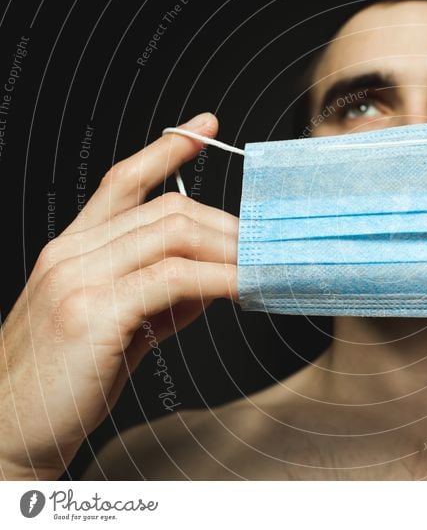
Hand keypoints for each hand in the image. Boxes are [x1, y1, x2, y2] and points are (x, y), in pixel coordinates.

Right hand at [0, 113, 237, 478]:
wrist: (8, 432)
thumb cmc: (63, 380)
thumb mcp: (116, 325)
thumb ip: (162, 296)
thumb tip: (216, 278)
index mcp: (73, 248)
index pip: (124, 180)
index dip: (168, 150)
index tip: (205, 128)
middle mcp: (71, 251)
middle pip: (168, 208)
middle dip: (227, 226)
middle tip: (266, 247)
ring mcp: (77, 276)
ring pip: (174, 233)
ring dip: (230, 250)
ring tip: (264, 266)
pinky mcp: (91, 309)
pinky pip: (174, 277)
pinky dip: (219, 279)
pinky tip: (244, 288)